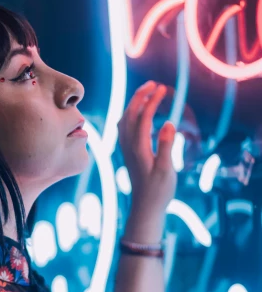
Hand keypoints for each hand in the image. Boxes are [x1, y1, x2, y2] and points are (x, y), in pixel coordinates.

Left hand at [118, 80, 177, 217]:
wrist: (145, 207)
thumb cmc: (158, 191)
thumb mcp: (166, 170)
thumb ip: (166, 146)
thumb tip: (168, 123)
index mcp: (138, 148)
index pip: (143, 117)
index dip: (152, 101)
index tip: (163, 89)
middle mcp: (128, 146)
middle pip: (130, 114)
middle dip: (140, 96)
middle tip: (154, 84)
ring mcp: (126, 149)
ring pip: (124, 120)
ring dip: (134, 104)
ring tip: (147, 93)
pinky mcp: (128, 153)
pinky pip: (124, 128)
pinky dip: (130, 115)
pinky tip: (139, 114)